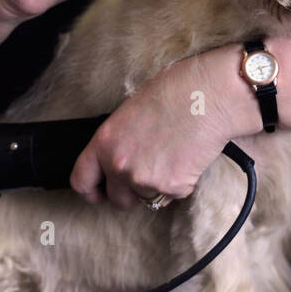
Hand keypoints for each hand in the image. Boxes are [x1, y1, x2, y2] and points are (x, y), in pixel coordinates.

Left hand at [70, 52, 231, 208]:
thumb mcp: (130, 113)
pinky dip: (181, 184)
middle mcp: (119, 165)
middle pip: (117, 199)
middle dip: (131, 192)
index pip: (81, 181)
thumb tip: (119, 159)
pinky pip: (172, 196)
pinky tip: (188, 158)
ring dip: (158, 186)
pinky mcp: (172, 188)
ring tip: (173, 156)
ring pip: (147, 199)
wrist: (208, 96)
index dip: (91, 191)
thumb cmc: (174, 92)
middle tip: (148, 173)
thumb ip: (118, 141)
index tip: (100, 193)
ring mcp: (145, 179)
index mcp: (104, 142)